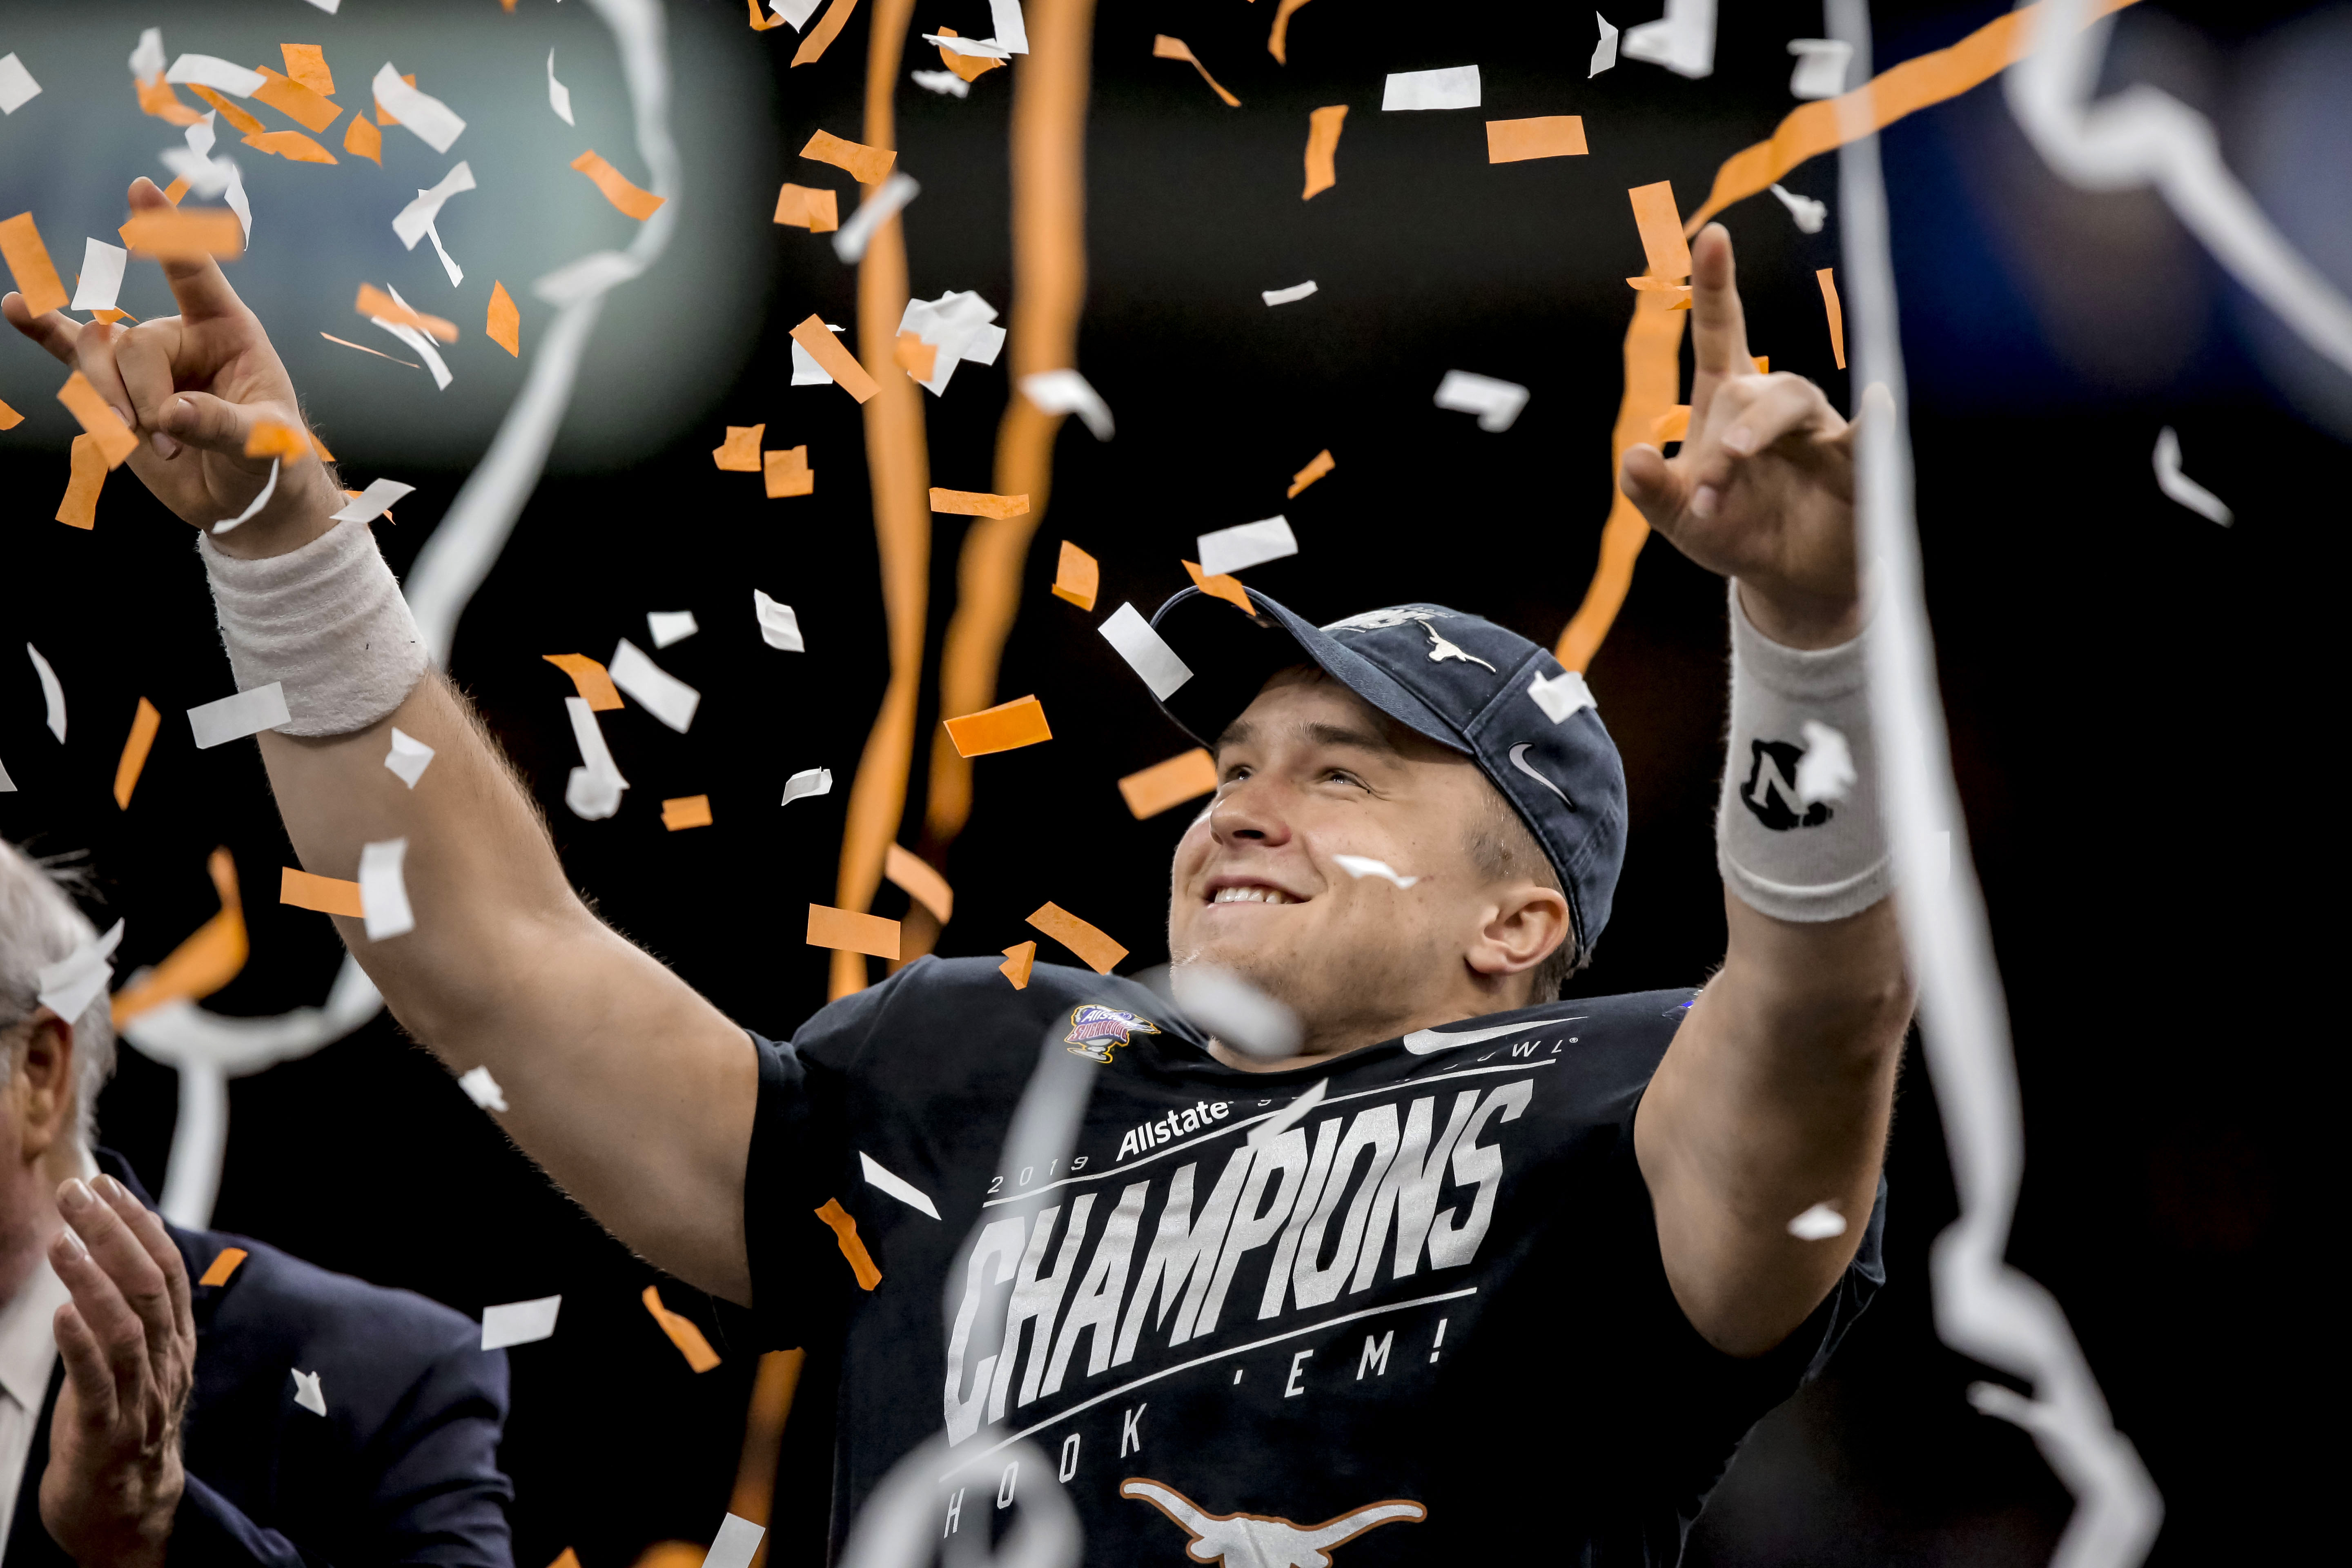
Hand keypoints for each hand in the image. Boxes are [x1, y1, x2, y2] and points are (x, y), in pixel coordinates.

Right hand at [3, 177, 340, 558]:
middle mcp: (180, 336)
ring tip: (145, 440)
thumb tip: (171, 412)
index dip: (168, 233)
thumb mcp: (266, 445)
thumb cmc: (270, 460)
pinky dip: (43, 332)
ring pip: (97, 358)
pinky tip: (15, 308)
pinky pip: (71, 353)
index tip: (139, 187)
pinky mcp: (115, 389)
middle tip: (170, 437)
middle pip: (132, 343)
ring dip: (109, 401)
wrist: (244, 500)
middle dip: (139, 393)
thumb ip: (223, 426)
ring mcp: (144, 362)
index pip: (194, 274)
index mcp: (228, 332)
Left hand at [38, 1175, 193, 1567]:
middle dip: (112, 1235)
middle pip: (147, 1288)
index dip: (139, 1224)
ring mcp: (141, 1401)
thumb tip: (113, 1249)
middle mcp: (166, 1365)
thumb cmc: (121, 1425)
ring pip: (127, 1329)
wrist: (126, 1512)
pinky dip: (82, 1346)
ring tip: (62, 1242)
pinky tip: (61, 1313)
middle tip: (77, 1195)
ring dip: (94, 1280)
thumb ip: (131, 1314)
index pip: (164, 1270)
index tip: (108, 1186)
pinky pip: (99, 1386)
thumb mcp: (136, 1364)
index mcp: (176, 1344)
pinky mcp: (107, 1436)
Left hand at [1617, 223, 1875, 648]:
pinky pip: (1867, 434)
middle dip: (1726, 435)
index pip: (1720, 331)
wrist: (1790, 581)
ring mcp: (1819, 430)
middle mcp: (1775, 406)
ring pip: (1795, 400)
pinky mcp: (1858, 464)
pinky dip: (1874, 420)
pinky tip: (1879, 404)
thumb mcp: (1681, 517)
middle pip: (1753, 388)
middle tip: (1706, 488)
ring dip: (1758, 432)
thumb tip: (1633, 456)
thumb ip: (1652, 491)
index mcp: (1728, 405)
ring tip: (1732, 465)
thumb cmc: (1736, 533)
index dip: (1714, 285)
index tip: (1712, 234)